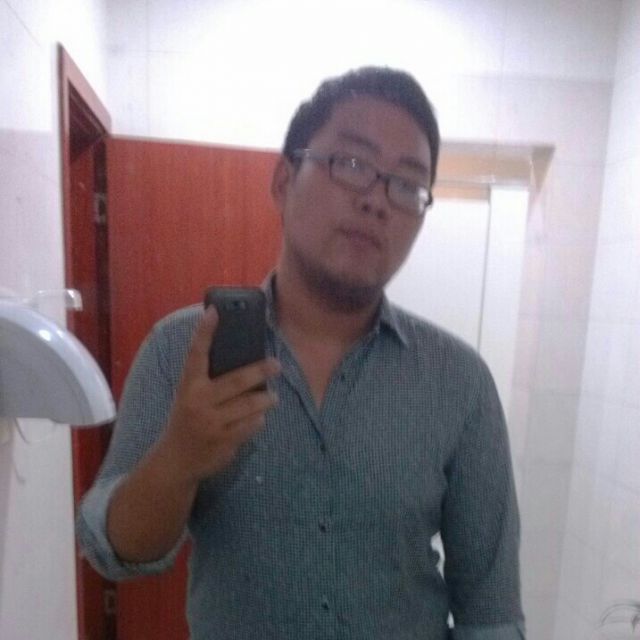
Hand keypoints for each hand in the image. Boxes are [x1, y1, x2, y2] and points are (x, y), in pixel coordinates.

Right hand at [160, 306, 279, 483]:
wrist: (176, 460)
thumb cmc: (188, 419)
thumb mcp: (190, 396)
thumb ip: (209, 380)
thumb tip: (244, 358)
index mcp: (188, 386)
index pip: (196, 354)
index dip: (205, 332)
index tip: (215, 311)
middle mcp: (199, 402)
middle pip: (236, 381)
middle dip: (260, 371)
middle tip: (276, 365)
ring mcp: (212, 423)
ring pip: (249, 406)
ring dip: (265, 400)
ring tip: (273, 397)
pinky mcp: (224, 442)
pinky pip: (251, 425)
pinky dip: (258, 420)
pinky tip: (258, 417)